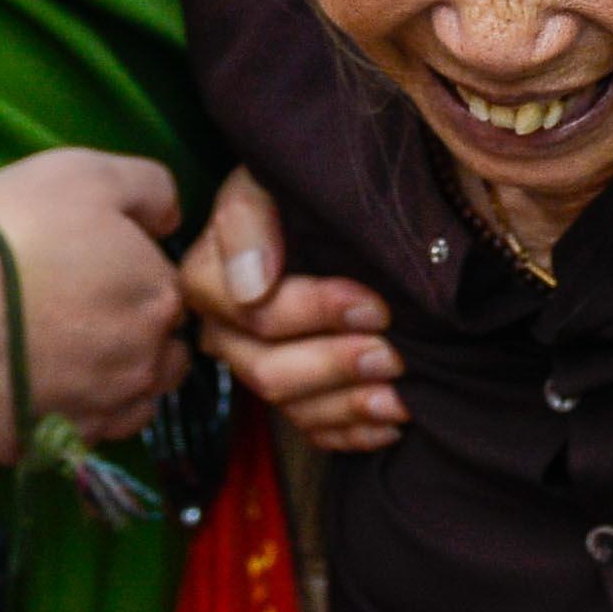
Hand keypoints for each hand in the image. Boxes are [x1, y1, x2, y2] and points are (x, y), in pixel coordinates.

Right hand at [0, 146, 188, 463]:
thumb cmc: (12, 232)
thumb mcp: (88, 174)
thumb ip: (150, 190)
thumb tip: (170, 221)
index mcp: (160, 296)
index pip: (168, 293)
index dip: (134, 281)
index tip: (93, 274)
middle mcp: (146, 362)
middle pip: (161, 352)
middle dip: (136, 337)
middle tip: (79, 316)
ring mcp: (103, 411)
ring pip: (131, 402)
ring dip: (112, 382)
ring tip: (63, 357)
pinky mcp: (57, 445)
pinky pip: (82, 435)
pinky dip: (72, 415)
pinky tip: (40, 388)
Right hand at [182, 171, 401, 454]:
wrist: (337, 209)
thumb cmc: (302, 187)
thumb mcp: (267, 178)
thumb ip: (248, 218)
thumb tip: (252, 285)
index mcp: (211, 278)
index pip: (251, 313)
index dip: (312, 313)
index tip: (374, 305)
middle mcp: (227, 332)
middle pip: (268, 370)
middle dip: (335, 364)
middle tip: (393, 354)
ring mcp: (260, 368)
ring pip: (294, 409)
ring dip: (349, 405)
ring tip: (401, 395)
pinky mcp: (294, 399)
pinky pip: (316, 433)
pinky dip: (356, 432)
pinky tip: (393, 420)